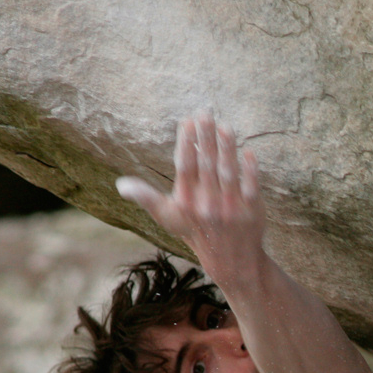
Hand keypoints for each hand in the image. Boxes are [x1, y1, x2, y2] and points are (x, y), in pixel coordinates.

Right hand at [116, 112, 265, 282]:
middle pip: (206, 164)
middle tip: (206, 112)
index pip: (185, 166)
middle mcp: (208, 204)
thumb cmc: (195, 232)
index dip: (186, 143)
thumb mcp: (168, 218)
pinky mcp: (252, 211)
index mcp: (187, 201)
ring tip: (226, 126)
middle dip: (206, 137)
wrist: (231, 260)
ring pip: (228, 172)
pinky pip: (251, 186)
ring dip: (227, 147)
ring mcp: (231, 208)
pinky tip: (247, 151)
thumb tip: (120, 185)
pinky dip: (249, 169)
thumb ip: (147, 198)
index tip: (187, 121)